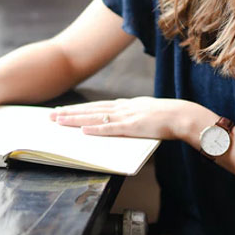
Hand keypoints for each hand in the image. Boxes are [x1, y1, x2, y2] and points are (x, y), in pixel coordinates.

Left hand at [50, 97, 203, 141]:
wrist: (184, 116)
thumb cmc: (169, 117)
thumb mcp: (147, 113)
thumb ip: (133, 117)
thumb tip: (121, 122)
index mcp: (126, 105)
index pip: (97, 106)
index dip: (79, 109)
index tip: (63, 110)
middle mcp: (123, 108)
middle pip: (90, 109)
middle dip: (69, 112)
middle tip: (50, 115)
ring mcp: (127, 116)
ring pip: (95, 117)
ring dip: (76, 119)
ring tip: (59, 121)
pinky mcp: (133, 127)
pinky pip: (111, 129)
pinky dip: (96, 129)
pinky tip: (82, 130)